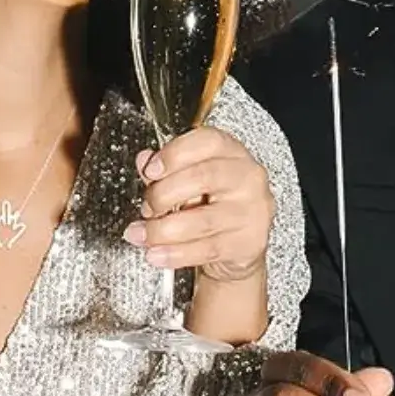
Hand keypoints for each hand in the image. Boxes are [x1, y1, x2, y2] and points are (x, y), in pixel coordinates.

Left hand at [122, 127, 274, 280]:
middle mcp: (247, 177)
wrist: (239, 244)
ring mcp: (252, 211)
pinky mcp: (249, 243)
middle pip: (202, 178)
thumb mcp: (189, 179)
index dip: (174, 154)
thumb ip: (166, 169)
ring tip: (143, 234)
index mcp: (231, 152)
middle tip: (147, 208)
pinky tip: (157, 253)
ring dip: (162, 231)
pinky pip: (206, 249)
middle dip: (163, 195)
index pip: (207, 142)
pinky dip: (175, 254)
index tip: (151, 170)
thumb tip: (144, 160)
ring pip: (201, 220)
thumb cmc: (214, 204)